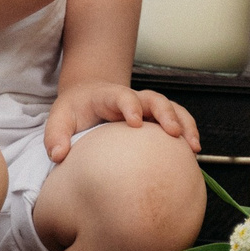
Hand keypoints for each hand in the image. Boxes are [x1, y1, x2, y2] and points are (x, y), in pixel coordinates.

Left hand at [46, 82, 198, 160]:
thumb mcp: (59, 118)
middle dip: (166, 113)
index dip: (130, 106)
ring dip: (185, 124)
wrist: (89, 98)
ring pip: (172, 108)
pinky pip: (178, 120)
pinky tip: (192, 154)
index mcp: (109, 96)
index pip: (123, 95)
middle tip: (173, 133)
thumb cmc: (75, 111)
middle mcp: (133, 98)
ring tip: (193, 147)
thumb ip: (56, 135)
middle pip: (155, 99)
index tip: (134, 122)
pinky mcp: (155, 119)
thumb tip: (58, 155)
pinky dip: (188, 132)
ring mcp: (147, 108)